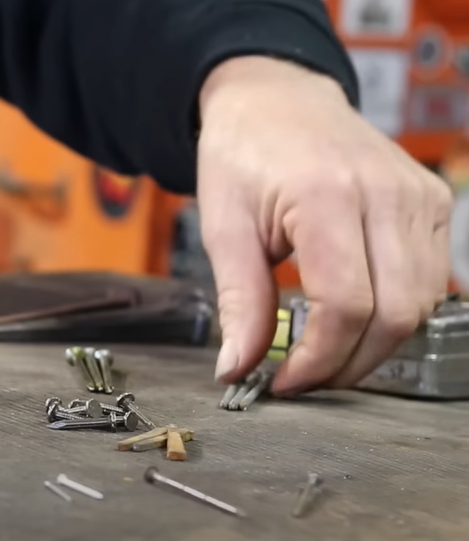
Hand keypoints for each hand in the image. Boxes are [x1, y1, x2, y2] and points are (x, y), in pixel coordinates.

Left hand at [197, 56, 451, 394]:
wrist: (274, 100)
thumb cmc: (244, 154)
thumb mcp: (222, 227)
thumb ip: (239, 301)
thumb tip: (236, 368)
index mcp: (326, 196)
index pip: (346, 305)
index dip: (318, 359)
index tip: (283, 382)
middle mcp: (385, 193)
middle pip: (395, 315)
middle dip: (349, 363)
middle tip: (303, 378)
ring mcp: (418, 196)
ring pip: (422, 305)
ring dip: (375, 344)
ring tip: (323, 350)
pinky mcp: (433, 202)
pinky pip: (432, 280)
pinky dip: (397, 312)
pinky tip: (354, 315)